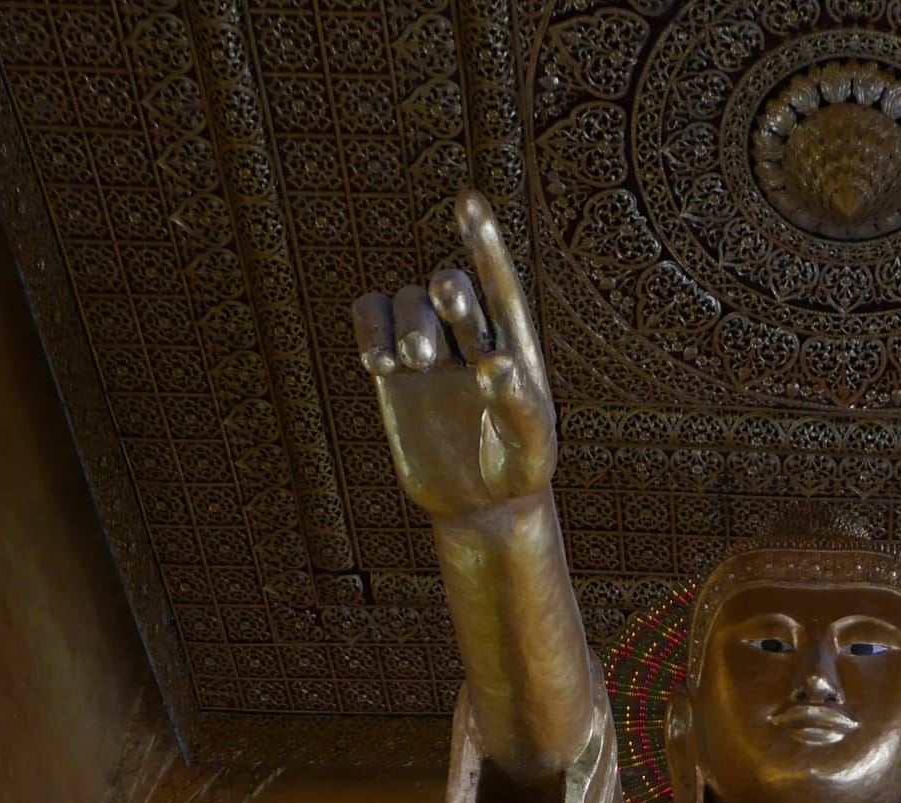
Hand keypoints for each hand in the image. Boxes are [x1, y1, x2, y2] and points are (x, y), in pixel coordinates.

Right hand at [353, 190, 556, 521]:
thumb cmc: (518, 472)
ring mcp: (429, 351)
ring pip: (408, 303)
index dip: (484, 241)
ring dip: (408, 323)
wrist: (480, 503)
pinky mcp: (394, 370)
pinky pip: (371, 320)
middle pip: (450, 288)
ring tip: (414, 362)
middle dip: (447, 294)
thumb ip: (520, 407)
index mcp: (512, 342)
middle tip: (448, 310)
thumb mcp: (532, 448)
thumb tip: (495, 362)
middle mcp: (469, 336)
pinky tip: (377, 361)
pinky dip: (368, 327)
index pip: (498, 283)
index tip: (467, 201)